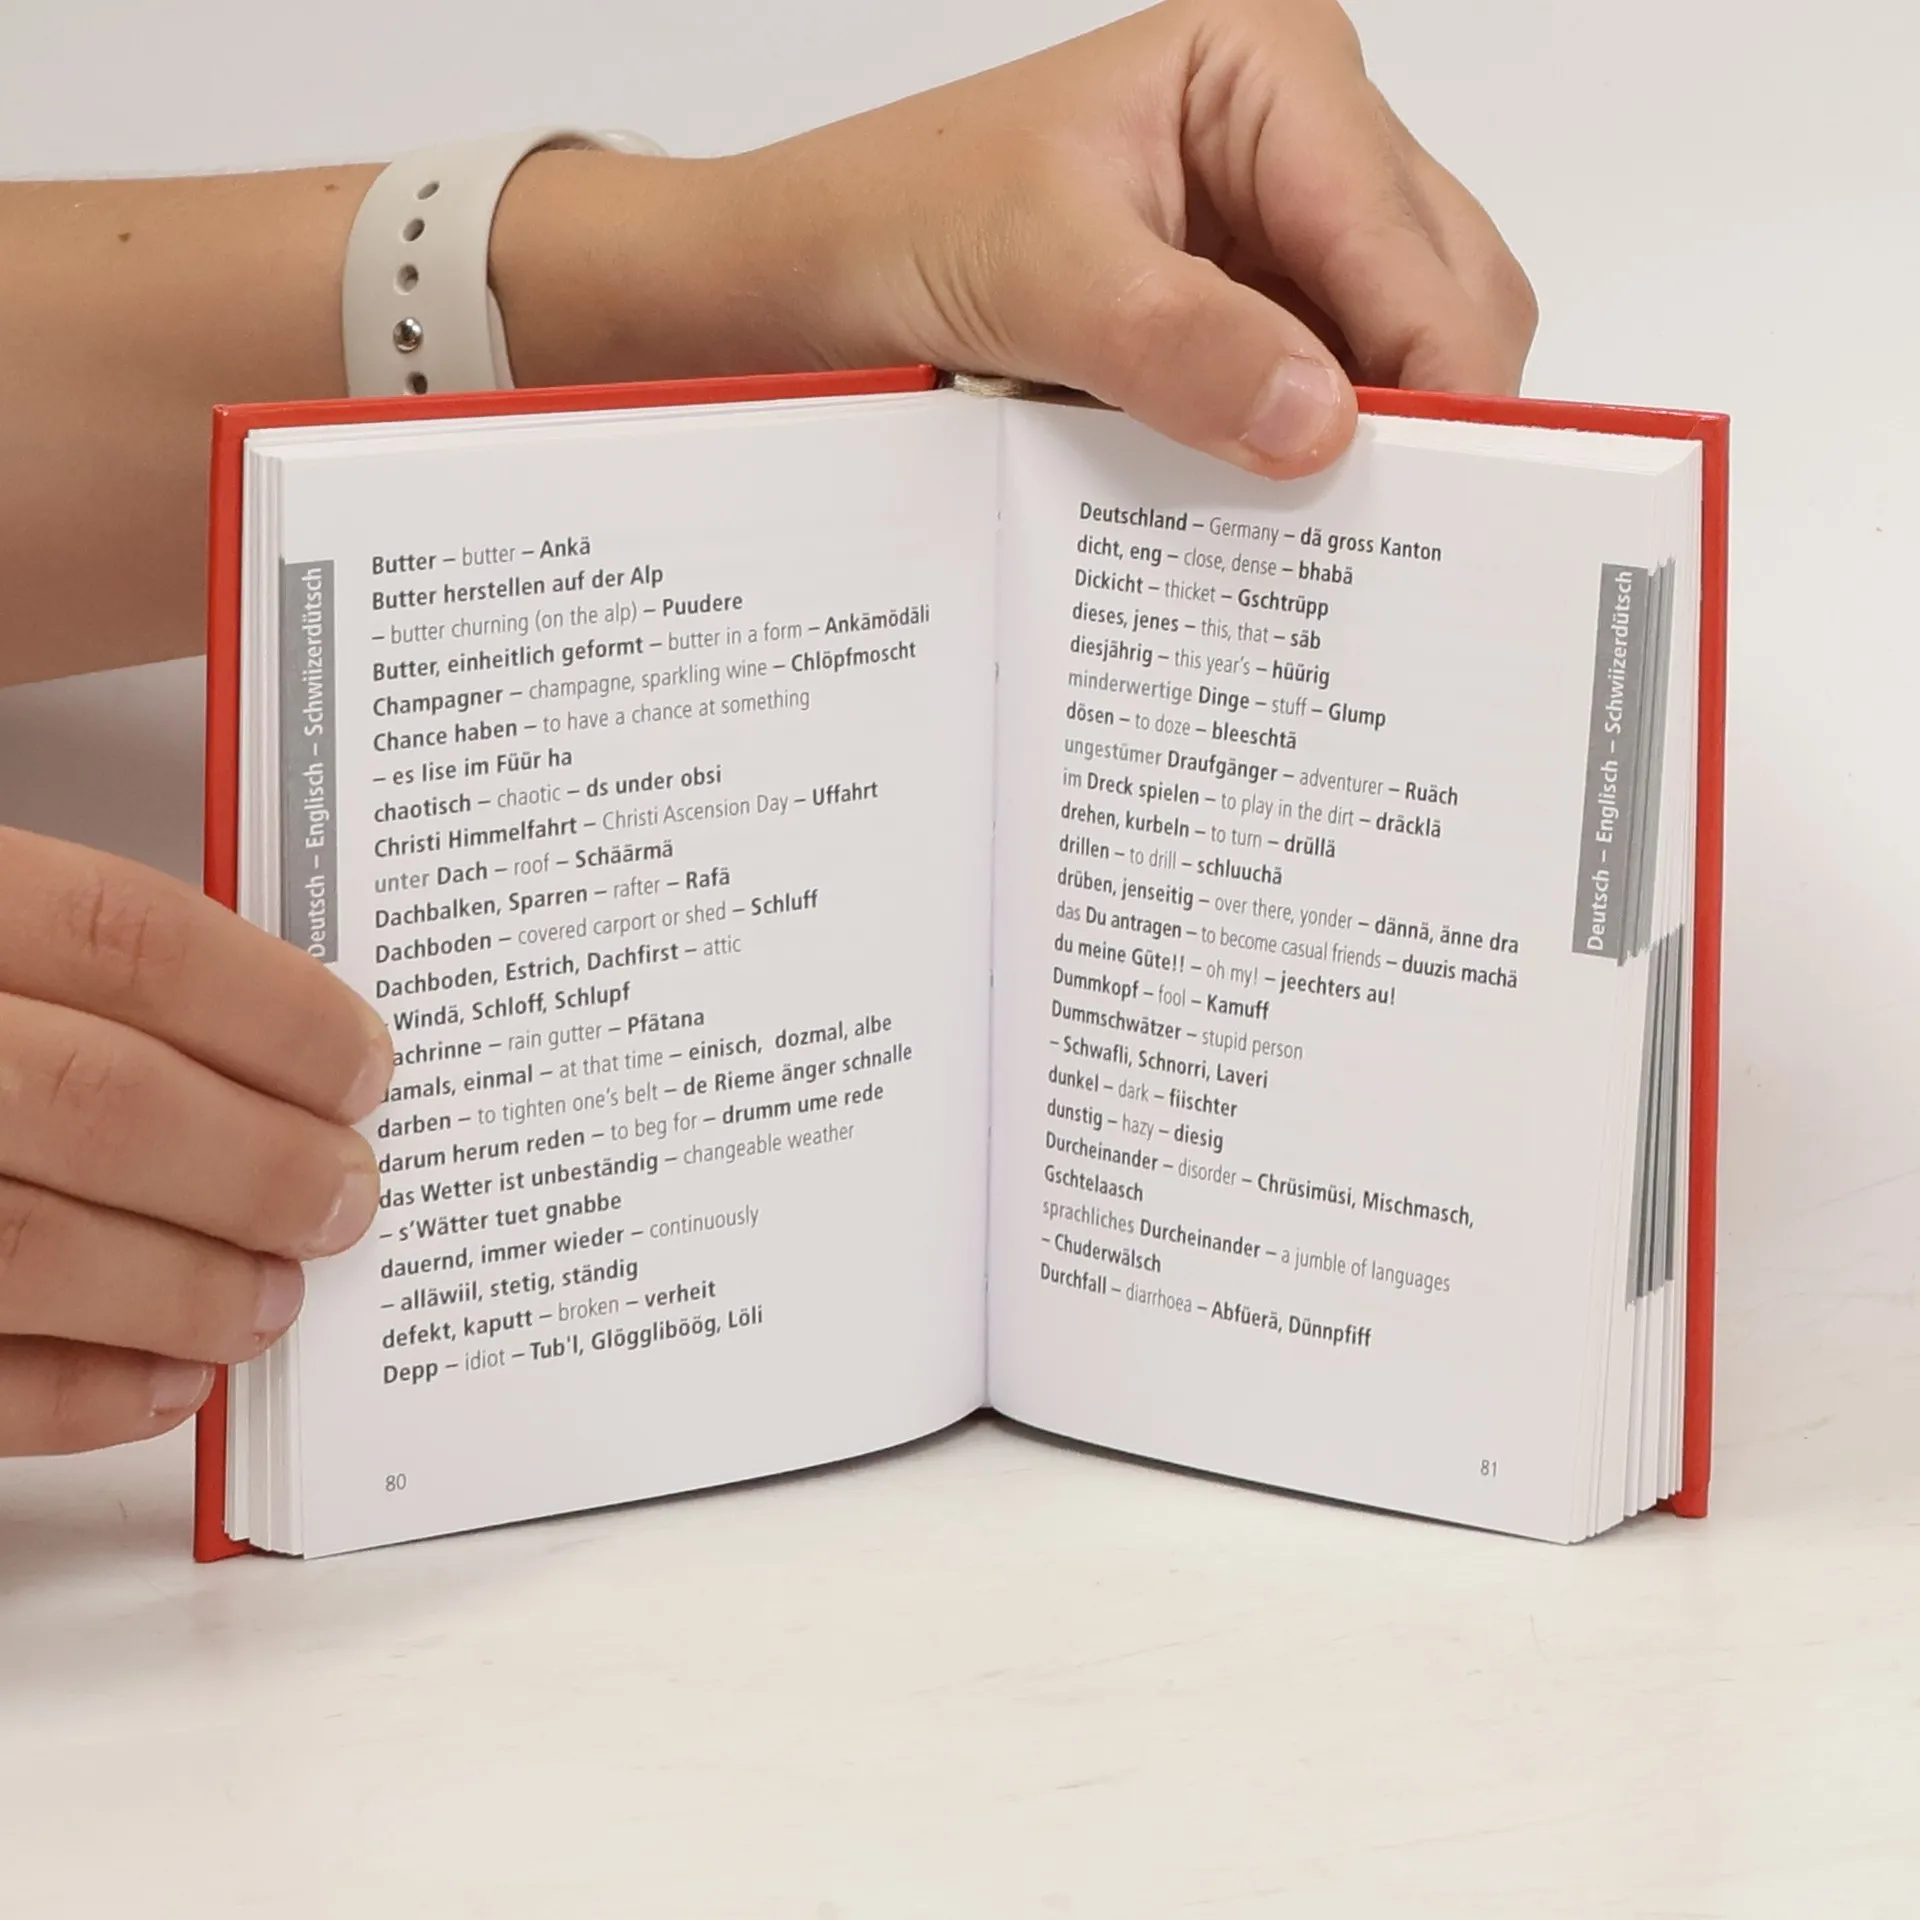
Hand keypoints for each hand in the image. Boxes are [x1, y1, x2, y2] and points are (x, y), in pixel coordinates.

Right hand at [0, 829, 390, 1453]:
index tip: (363, 1068)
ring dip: (183, 1288)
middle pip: (98, 1101)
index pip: (123, 939)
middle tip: (347, 1196)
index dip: (273, 1010)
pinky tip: (167, 1387)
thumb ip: (58, 967)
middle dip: (256, 1165)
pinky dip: (76, 1392)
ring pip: (27, 1247)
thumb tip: (275, 1043)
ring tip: (273, 1298)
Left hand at [502, 0, 1535, 481]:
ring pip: (1396, 350)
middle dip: (1421, 413)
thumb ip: (1179, 340)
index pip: (1408, 240)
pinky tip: (1284, 517)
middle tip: (1394, 544)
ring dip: (1370, 444)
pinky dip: (1314, 457)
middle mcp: (1302, 135)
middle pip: (1438, 290)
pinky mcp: (1250, 307)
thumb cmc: (903, 222)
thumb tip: (1319, 421)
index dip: (1439, 375)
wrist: (822, 272)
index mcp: (1272, 70)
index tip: (1441, 502)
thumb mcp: (1037, 273)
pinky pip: (1325, 392)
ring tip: (1335, 542)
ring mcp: (1281, 228)